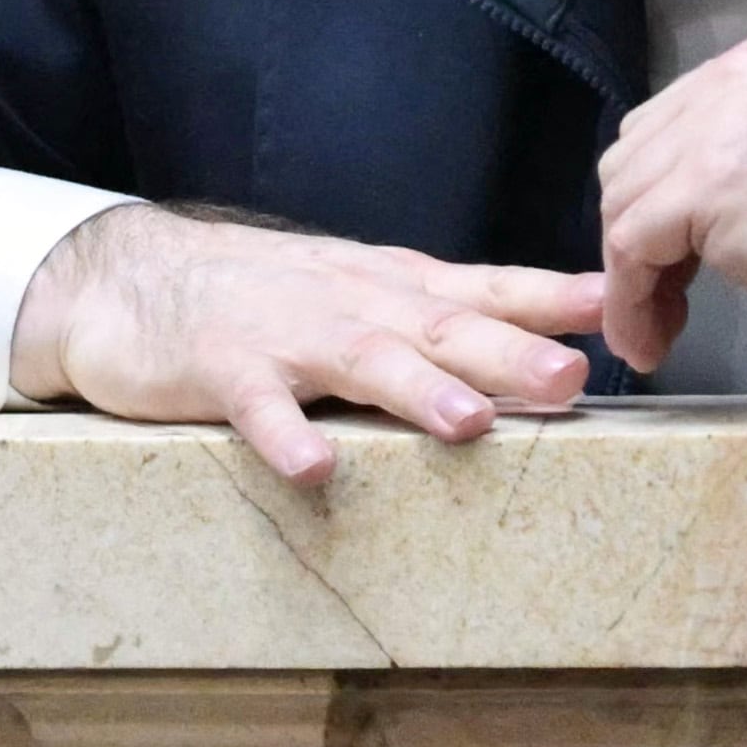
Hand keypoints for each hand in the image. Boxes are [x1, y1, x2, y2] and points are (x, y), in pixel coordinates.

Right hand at [5, 205, 601, 487]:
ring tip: (467, 421)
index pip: (481, 288)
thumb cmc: (265, 296)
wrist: (133, 278)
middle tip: (568, 378)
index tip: (613, 305)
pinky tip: (316, 468)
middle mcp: (351, 304)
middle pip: (438, 326)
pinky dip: (286, 436)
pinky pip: (258, 409)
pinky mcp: (222, 370)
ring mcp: (286, 335)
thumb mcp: (362, 295)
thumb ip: (443, 319)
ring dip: (415, 390)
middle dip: (507, 350)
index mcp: (390, 290)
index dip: (546, 297)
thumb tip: (551, 345)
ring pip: (361, 361)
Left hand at [595, 29, 746, 377]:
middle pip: (636, 158)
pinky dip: (631, 302)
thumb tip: (735, 209)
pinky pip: (629, 247)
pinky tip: (653, 340)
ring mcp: (713, 128)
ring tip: (661, 329)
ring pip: (624, 202)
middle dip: (641, 233)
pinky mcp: (704, 187)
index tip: (682, 264)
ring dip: (633, 274)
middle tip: (671, 301)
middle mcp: (730, 77)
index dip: (666, 201)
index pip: (674, 127)